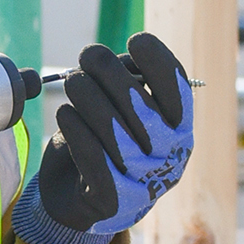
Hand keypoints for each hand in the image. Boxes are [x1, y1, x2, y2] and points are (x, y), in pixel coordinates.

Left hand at [12, 33, 192, 243]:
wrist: (76, 200)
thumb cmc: (101, 142)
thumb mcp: (118, 109)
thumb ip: (125, 83)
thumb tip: (116, 59)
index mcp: (178, 130)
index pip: (179, 94)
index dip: (161, 65)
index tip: (137, 41)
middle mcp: (170, 158)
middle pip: (144, 111)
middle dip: (113, 75)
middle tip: (88, 55)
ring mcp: (144, 184)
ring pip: (118, 135)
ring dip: (91, 100)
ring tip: (72, 81)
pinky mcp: (113, 203)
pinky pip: (95, 162)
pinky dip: (78, 133)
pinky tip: (65, 114)